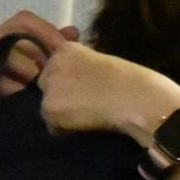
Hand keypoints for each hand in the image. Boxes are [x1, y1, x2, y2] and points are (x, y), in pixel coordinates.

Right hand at [0, 10, 80, 107]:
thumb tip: (73, 31)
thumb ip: (54, 52)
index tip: (66, 48)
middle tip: (52, 69)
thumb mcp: (41, 75)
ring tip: (38, 82)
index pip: (23, 20)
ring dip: (21, 66)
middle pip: (9, 33)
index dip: (46, 30)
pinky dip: (4, 84)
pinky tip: (19, 94)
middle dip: (35, 50)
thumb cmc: (14, 102)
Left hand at [37, 41, 179, 137]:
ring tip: (86, 115)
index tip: (84, 88)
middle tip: (84, 103)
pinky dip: (65, 130)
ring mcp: (49, 87)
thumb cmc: (128, 80)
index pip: (53, 67)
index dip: (67, 80)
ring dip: (62, 113)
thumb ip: (81, 66)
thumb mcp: (100, 62)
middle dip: (60, 95)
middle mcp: (52, 64)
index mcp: (66, 49)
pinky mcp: (50, 108)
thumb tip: (75, 82)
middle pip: (45, 85)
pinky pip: (52, 126)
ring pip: (47, 106)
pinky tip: (85, 124)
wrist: (134, 97)